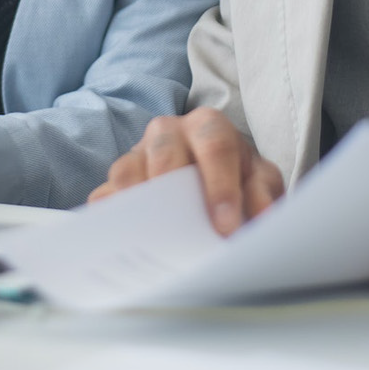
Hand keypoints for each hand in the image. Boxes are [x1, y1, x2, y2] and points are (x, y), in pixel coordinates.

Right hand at [87, 108, 284, 235]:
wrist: (212, 173)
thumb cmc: (236, 175)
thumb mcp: (259, 180)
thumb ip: (263, 194)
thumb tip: (264, 217)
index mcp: (209, 127)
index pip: (215, 146)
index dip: (221, 187)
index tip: (226, 227)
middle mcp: (169, 132)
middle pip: (164, 152)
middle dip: (174, 191)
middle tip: (183, 230)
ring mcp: (138, 153)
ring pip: (127, 170)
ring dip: (136, 204)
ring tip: (149, 238)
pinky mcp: (117, 180)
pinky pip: (104, 195)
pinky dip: (109, 217)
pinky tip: (120, 242)